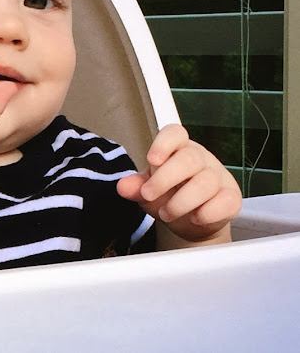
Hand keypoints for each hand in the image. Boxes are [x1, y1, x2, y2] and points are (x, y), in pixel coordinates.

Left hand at [117, 124, 242, 244]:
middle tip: (148, 195)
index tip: (151, 160)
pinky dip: (208, 212)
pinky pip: (226, 201)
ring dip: (182, 201)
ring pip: (206, 182)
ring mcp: (218, 176)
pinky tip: (194, 217)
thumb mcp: (148, 190)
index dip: (164, 143)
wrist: (191, 221)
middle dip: (165, 179)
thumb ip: (136, 186)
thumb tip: (122, 186)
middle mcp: (200, 158)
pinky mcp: (231, 197)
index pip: (175, 133)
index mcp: (178, 148)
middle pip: (189, 158)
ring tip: (166, 214)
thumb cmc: (168, 195)